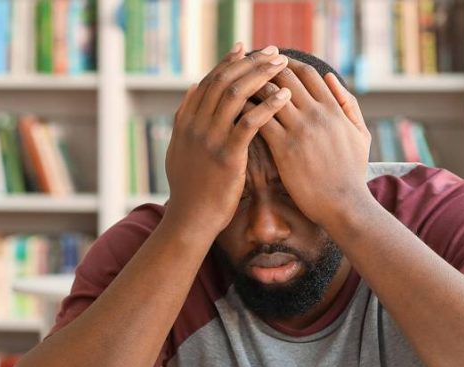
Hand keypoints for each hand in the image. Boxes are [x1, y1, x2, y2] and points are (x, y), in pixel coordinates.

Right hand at [162, 45, 292, 236]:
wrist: (190, 220)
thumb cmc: (190, 189)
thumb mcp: (179, 149)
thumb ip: (184, 118)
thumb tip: (194, 87)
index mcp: (185, 121)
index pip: (209, 81)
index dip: (228, 63)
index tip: (246, 49)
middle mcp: (195, 125)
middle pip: (224, 81)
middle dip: (250, 63)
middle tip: (272, 52)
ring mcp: (210, 139)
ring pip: (236, 94)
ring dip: (261, 76)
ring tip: (282, 66)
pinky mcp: (227, 156)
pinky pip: (250, 122)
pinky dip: (268, 105)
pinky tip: (284, 96)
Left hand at [252, 61, 371, 226]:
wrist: (344, 204)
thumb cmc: (352, 172)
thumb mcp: (360, 133)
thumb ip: (348, 103)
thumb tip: (330, 77)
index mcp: (333, 108)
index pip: (306, 73)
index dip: (287, 65)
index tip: (272, 66)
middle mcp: (316, 113)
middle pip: (284, 78)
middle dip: (264, 71)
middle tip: (248, 73)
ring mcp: (300, 130)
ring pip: (269, 96)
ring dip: (252, 89)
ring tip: (238, 90)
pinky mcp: (284, 149)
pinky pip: (259, 121)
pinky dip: (246, 112)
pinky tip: (236, 114)